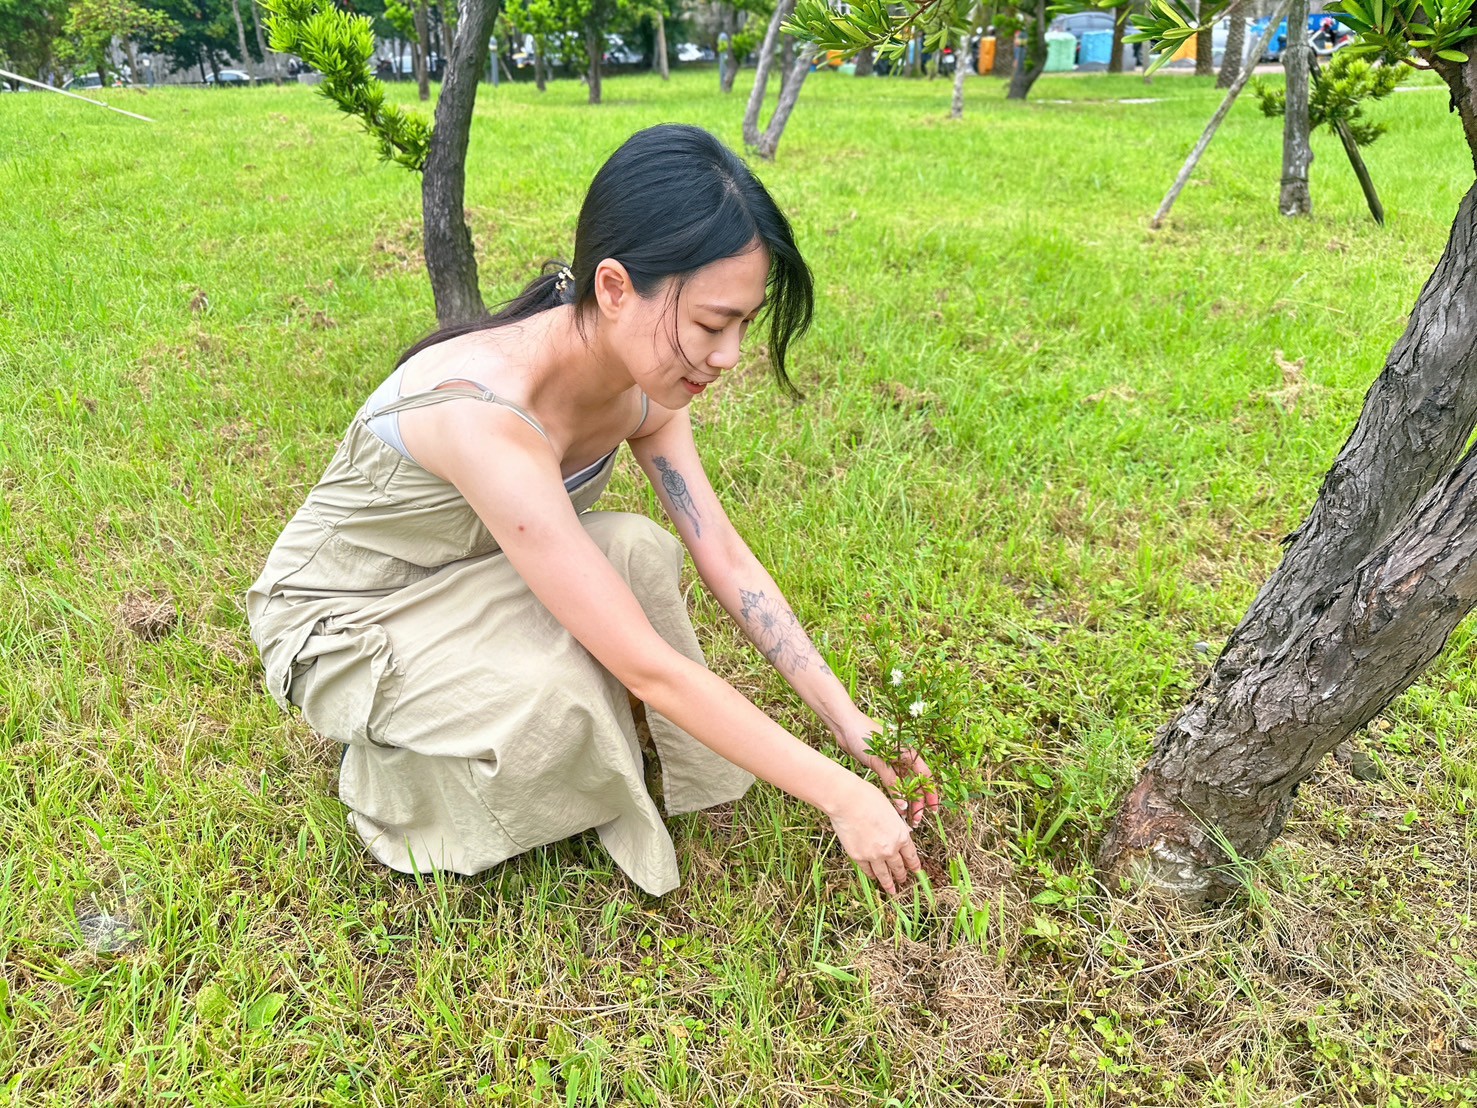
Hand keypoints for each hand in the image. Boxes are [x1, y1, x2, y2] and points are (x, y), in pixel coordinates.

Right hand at [826, 776, 921, 895]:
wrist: (847, 801)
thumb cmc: (868, 798)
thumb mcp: (890, 810)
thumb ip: (896, 826)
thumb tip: (899, 833)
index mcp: (901, 835)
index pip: (911, 856)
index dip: (914, 865)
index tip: (916, 871)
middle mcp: (890, 849)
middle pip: (899, 867)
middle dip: (902, 875)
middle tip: (903, 881)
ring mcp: (874, 855)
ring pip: (884, 874)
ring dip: (889, 883)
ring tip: (891, 890)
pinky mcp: (858, 857)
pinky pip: (867, 870)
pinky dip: (871, 875)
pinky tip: (873, 877)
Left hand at [834, 715, 940, 828]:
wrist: (844, 724)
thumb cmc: (863, 735)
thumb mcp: (878, 759)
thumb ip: (891, 781)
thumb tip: (903, 804)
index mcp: (908, 752)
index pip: (925, 776)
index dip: (930, 793)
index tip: (932, 809)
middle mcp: (903, 758)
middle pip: (916, 783)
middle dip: (918, 802)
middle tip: (916, 820)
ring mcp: (892, 762)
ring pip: (904, 785)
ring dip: (906, 800)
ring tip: (906, 818)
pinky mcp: (881, 765)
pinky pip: (892, 783)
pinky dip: (895, 794)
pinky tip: (895, 807)